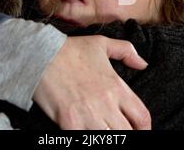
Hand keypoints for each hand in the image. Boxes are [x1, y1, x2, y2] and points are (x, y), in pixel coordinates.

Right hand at [33, 35, 150, 129]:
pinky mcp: (70, 123)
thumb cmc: (70, 50)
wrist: (39, 55)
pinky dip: (87, 139)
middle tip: (119, 132)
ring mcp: (88, 115)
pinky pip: (85, 140)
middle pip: (127, 133)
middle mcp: (106, 103)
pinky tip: (86, 133)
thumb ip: (126, 51)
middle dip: (127, 135)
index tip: (141, 131)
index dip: (145, 129)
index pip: (142, 117)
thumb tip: (143, 64)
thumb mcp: (101, 43)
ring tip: (102, 132)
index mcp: (116, 86)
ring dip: (107, 137)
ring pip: (108, 138)